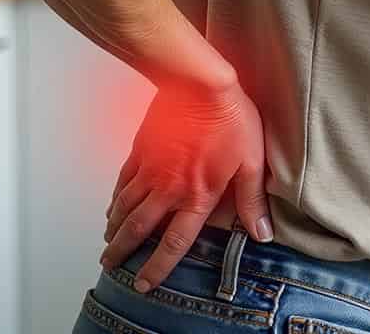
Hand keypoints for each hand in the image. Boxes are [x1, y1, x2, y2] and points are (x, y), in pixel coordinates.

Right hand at [102, 78, 270, 291]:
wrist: (200, 85)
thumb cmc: (230, 120)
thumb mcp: (252, 162)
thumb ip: (252, 201)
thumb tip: (261, 233)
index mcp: (197, 197)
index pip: (174, 243)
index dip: (157, 267)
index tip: (144, 283)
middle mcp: (168, 189)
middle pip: (139, 229)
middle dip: (122, 252)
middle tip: (110, 265)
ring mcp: (150, 170)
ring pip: (124, 207)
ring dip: (115, 228)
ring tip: (108, 242)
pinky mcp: (141, 150)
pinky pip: (122, 182)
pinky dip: (114, 199)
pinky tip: (112, 207)